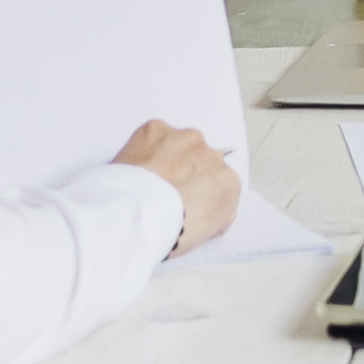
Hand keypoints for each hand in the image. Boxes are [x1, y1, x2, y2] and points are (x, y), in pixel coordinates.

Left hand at [120, 120, 242, 253]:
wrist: (136, 218)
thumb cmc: (168, 231)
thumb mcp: (203, 234)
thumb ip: (210, 213)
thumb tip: (198, 208)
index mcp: (228, 183)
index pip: (217, 183)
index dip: (198, 192)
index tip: (184, 200)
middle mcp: (211, 155)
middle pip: (199, 160)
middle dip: (184, 172)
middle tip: (163, 192)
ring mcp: (184, 139)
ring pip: (177, 144)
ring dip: (166, 158)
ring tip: (147, 182)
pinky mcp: (157, 129)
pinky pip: (153, 136)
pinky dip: (145, 149)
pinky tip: (136, 170)